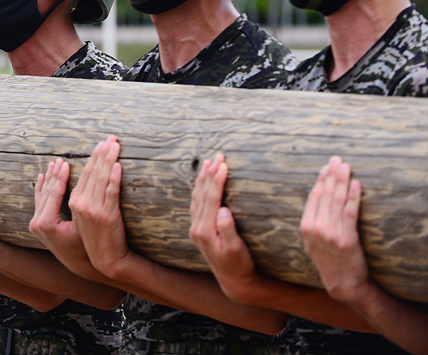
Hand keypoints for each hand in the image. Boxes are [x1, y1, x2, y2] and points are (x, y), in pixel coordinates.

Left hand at [30, 158, 95, 277]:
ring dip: (49, 178)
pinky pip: (39, 200)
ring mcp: (36, 224)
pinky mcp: (38, 225)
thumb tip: (101, 180)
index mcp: (46, 223)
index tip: (66, 162)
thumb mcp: (87, 228)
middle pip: (47, 192)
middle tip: (60, 159)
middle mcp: (38, 223)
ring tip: (54, 163)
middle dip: (55, 173)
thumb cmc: (89, 246)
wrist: (80, 265)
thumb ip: (86, 206)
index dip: (61, 177)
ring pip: (42, 195)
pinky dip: (41, 187)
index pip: (54, 193)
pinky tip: (43, 176)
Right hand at [71, 136, 132, 280]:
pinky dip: (114, 178)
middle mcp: (81, 204)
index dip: (94, 157)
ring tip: (115, 145)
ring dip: (109, 159)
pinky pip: (111, 192)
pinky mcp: (107, 215)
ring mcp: (93, 209)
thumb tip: (97, 180)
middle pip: (93, 172)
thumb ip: (87, 200)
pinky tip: (118, 166)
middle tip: (110, 138)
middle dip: (102, 153)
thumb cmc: (100, 239)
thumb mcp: (87, 218)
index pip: (85, 174)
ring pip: (102, 179)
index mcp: (74, 202)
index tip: (101, 144)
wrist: (108, 260)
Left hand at [188, 154, 260, 301]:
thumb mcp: (236, 250)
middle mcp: (196, 227)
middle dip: (210, 173)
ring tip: (209, 161)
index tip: (224, 164)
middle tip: (219, 155)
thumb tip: (223, 211)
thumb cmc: (239, 264)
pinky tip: (203, 180)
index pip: (211, 198)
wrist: (232, 280)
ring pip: (197, 196)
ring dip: (203, 178)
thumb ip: (228, 230)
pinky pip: (196, 203)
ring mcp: (195, 227)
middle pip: (202, 193)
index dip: (217, 180)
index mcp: (205, 230)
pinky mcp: (198, 228)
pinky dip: (199, 189)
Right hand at [300, 157, 368, 302]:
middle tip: (337, 160)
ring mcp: (331, 233)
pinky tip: (356, 186)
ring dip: (342, 181)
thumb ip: (313, 222)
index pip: (314, 196)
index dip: (321, 179)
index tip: (327, 166)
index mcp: (305, 226)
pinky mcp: (347, 239)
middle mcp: (316, 228)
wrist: (342, 284)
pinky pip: (350, 213)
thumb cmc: (329, 261)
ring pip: (337, 201)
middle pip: (325, 195)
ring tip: (346, 167)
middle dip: (332, 175)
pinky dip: (353, 197)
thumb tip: (317, 200)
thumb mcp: (312, 242)